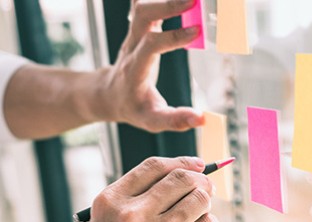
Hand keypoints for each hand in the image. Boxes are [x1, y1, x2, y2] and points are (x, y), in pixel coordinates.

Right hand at [77, 157, 218, 221]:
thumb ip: (134, 197)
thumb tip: (185, 171)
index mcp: (110, 202)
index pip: (154, 167)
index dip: (181, 161)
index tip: (197, 163)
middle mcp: (132, 216)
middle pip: (181, 179)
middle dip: (200, 179)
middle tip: (207, 185)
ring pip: (199, 200)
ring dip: (206, 200)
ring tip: (202, 208)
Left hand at [100, 0, 204, 132]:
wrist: (110, 94)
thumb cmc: (132, 107)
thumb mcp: (151, 121)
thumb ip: (175, 120)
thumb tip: (201, 119)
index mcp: (135, 68)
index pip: (151, 45)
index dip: (173, 36)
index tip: (197, 31)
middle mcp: (132, 46)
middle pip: (142, 15)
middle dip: (167, 4)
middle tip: (194, 1)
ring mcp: (133, 33)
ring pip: (141, 5)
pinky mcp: (138, 27)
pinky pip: (144, 4)